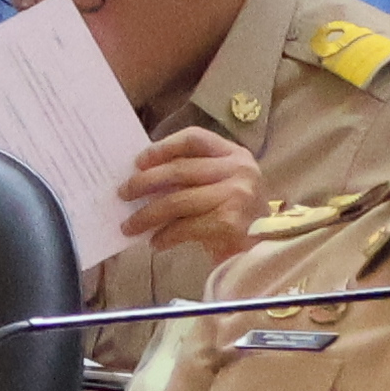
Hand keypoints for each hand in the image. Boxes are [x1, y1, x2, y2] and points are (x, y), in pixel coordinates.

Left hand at [118, 128, 269, 262]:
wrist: (266, 251)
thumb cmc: (237, 216)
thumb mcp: (223, 185)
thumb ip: (194, 175)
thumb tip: (142, 177)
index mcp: (236, 155)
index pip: (195, 138)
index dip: (163, 147)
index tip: (138, 162)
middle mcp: (239, 170)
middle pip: (179, 170)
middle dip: (144, 183)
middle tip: (123, 194)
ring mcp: (237, 195)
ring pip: (176, 201)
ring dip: (146, 215)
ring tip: (130, 226)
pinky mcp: (229, 221)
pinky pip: (184, 226)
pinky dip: (165, 236)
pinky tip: (156, 242)